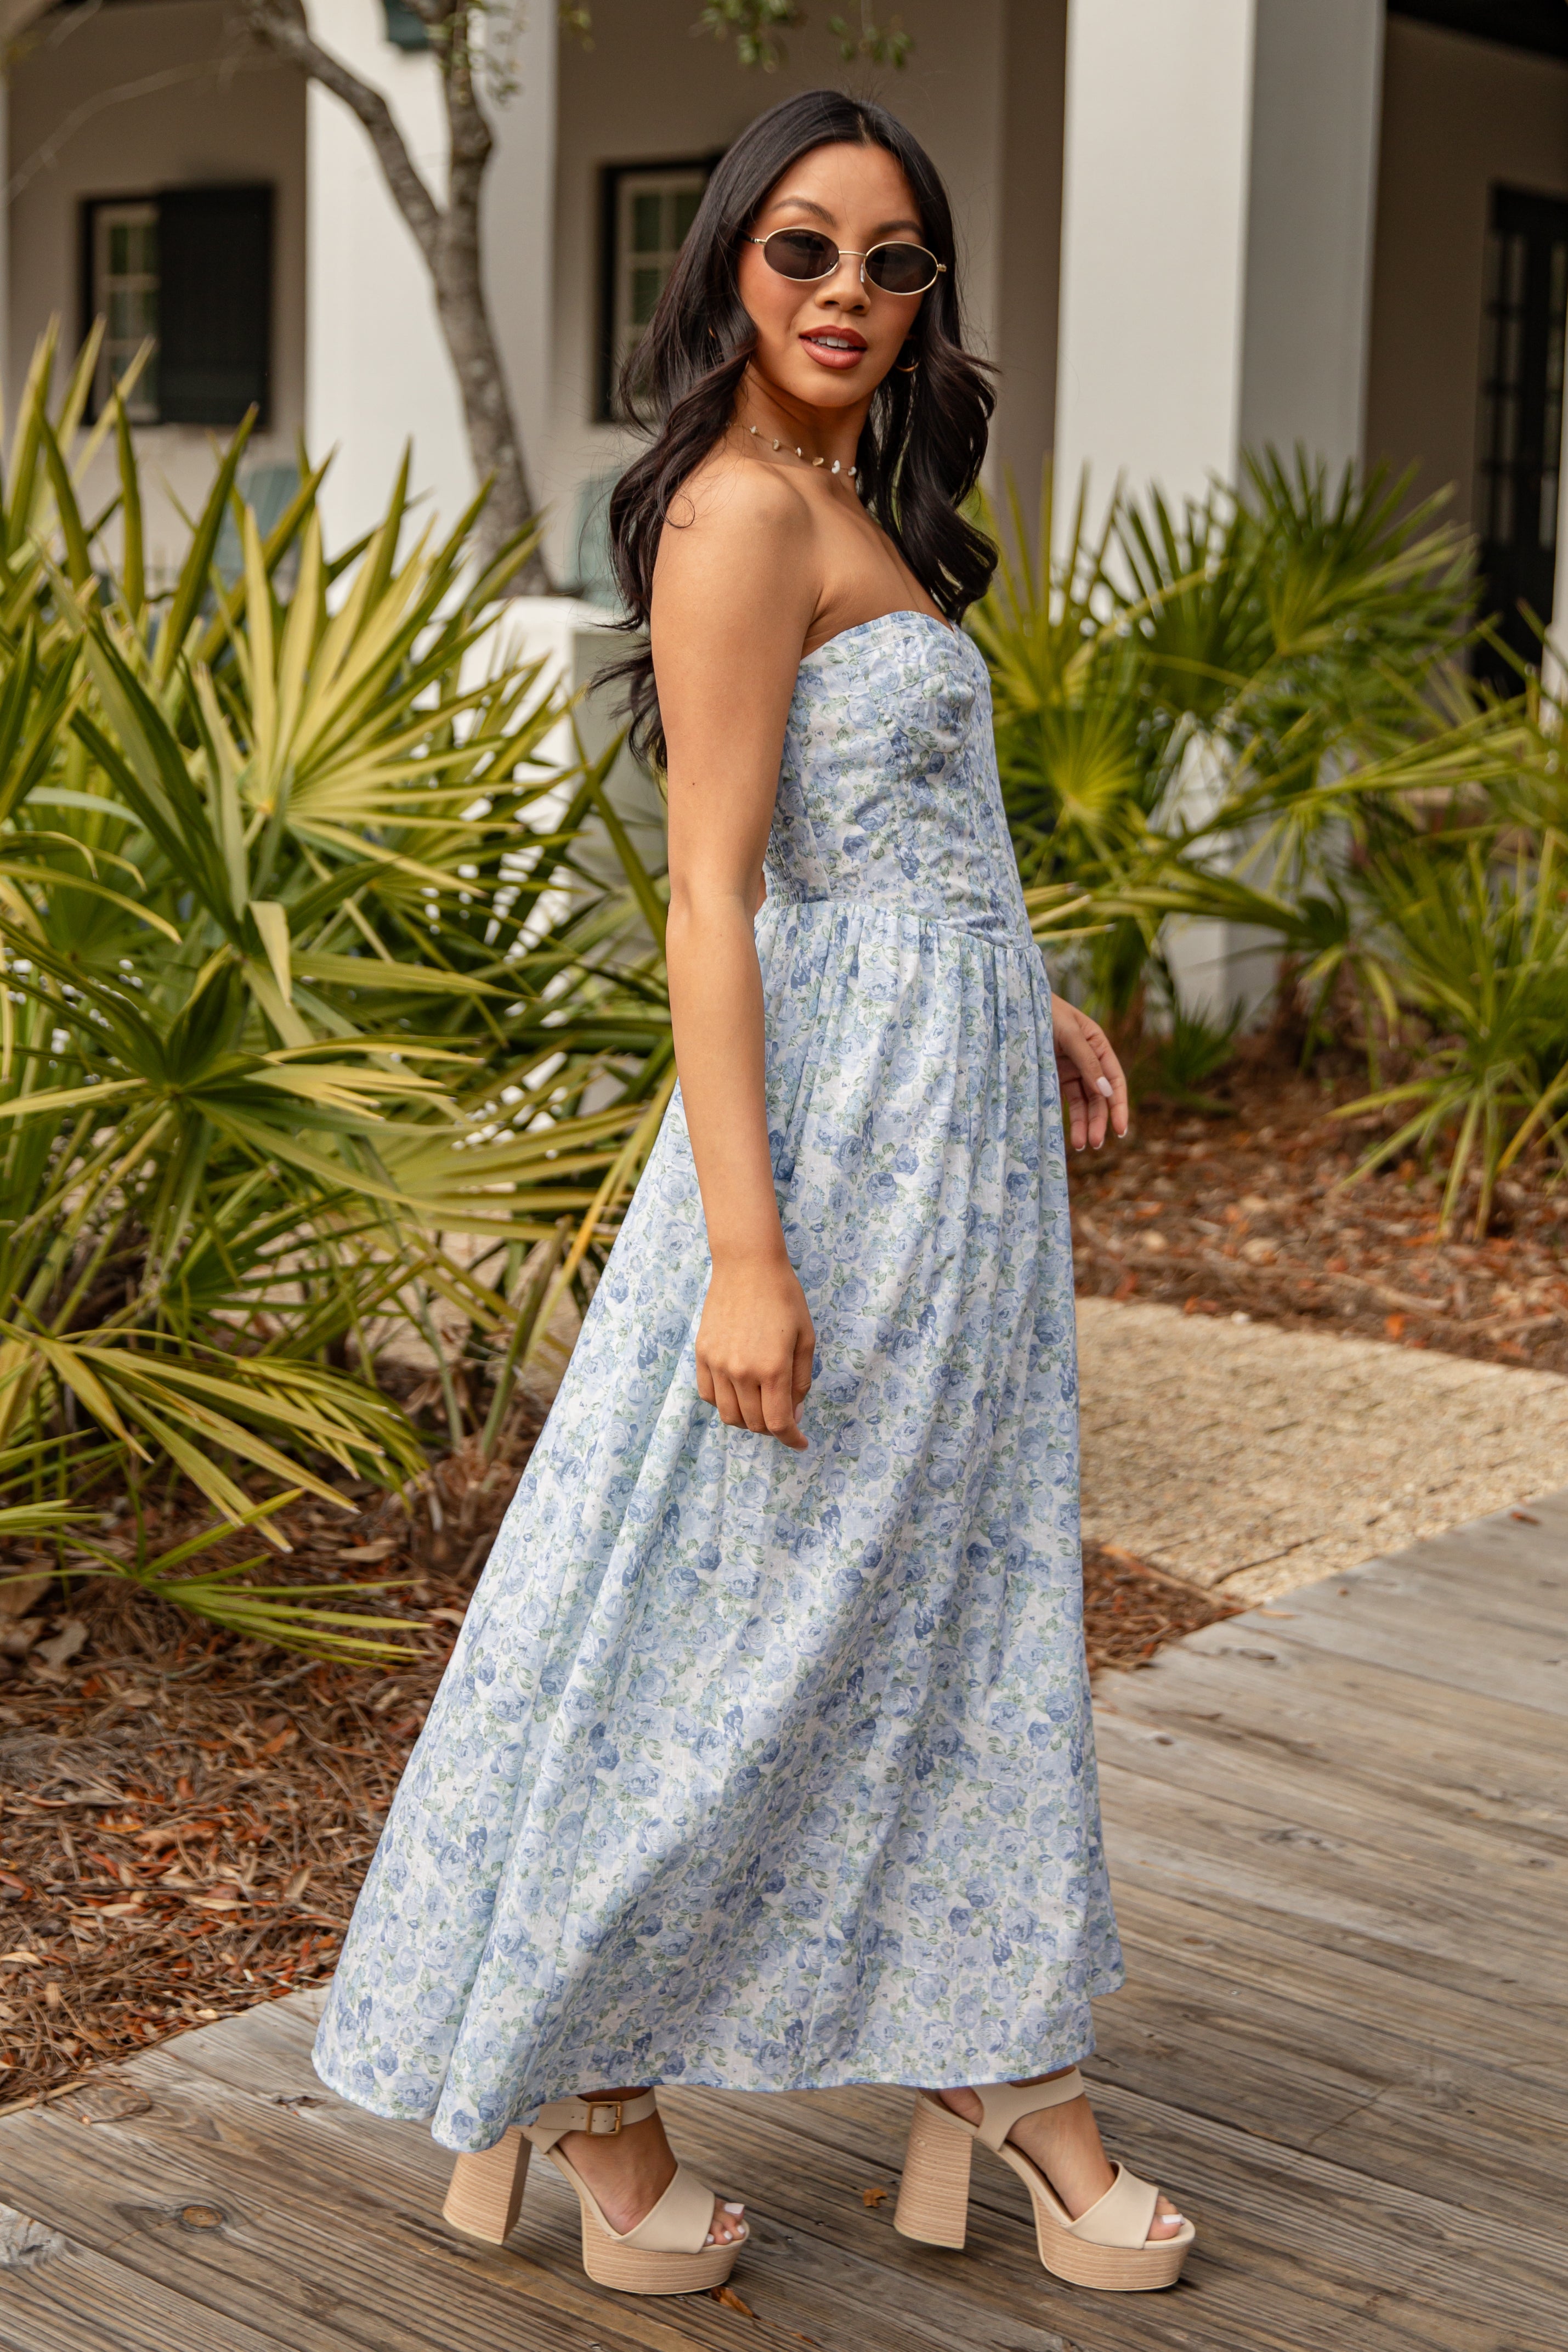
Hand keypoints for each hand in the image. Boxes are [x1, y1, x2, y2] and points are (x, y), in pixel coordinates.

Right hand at [696, 1252, 815, 1449]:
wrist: (747, 1265)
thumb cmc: (784, 1298)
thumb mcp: (806, 1339)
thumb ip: (801, 1381)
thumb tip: (793, 1415)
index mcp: (773, 1368)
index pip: (779, 1423)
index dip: (792, 1439)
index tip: (800, 1442)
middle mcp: (742, 1371)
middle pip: (754, 1424)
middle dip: (773, 1428)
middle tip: (785, 1416)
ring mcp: (718, 1364)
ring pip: (729, 1415)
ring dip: (748, 1420)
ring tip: (761, 1406)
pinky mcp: (702, 1354)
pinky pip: (708, 1395)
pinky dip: (724, 1403)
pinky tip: (739, 1391)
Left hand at [1051, 994, 1128, 1150]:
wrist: (1013, 1004)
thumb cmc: (1044, 1011)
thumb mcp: (1069, 1033)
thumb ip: (1087, 1061)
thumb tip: (1106, 1091)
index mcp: (1099, 1045)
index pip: (1115, 1080)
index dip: (1119, 1105)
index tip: (1120, 1129)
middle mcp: (1088, 1060)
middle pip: (1100, 1096)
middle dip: (1099, 1120)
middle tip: (1096, 1143)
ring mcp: (1070, 1070)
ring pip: (1083, 1102)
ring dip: (1084, 1123)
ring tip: (1081, 1145)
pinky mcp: (1053, 1077)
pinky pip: (1065, 1101)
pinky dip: (1068, 1118)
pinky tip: (1069, 1135)